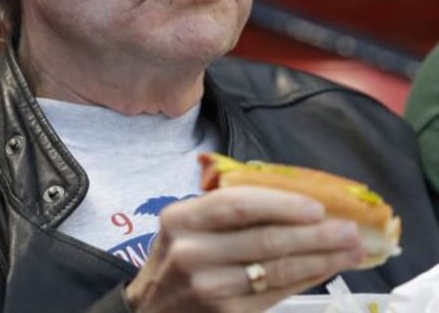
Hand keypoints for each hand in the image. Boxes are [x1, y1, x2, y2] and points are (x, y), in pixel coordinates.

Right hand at [125, 186, 364, 311]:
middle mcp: (191, 252)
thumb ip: (224, 211)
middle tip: (351, 229)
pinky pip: (275, 295)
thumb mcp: (185, 227)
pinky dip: (305, 281)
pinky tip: (325, 270)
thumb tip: (294, 201)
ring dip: (321, 259)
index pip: (237, 204)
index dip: (281, 204)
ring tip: (351, 250)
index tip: (317, 206)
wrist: (151, 312)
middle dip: (315, 234)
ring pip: (276, 270)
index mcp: (181, 219)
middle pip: (264, 239)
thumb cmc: (177, 259)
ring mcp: (208, 288)